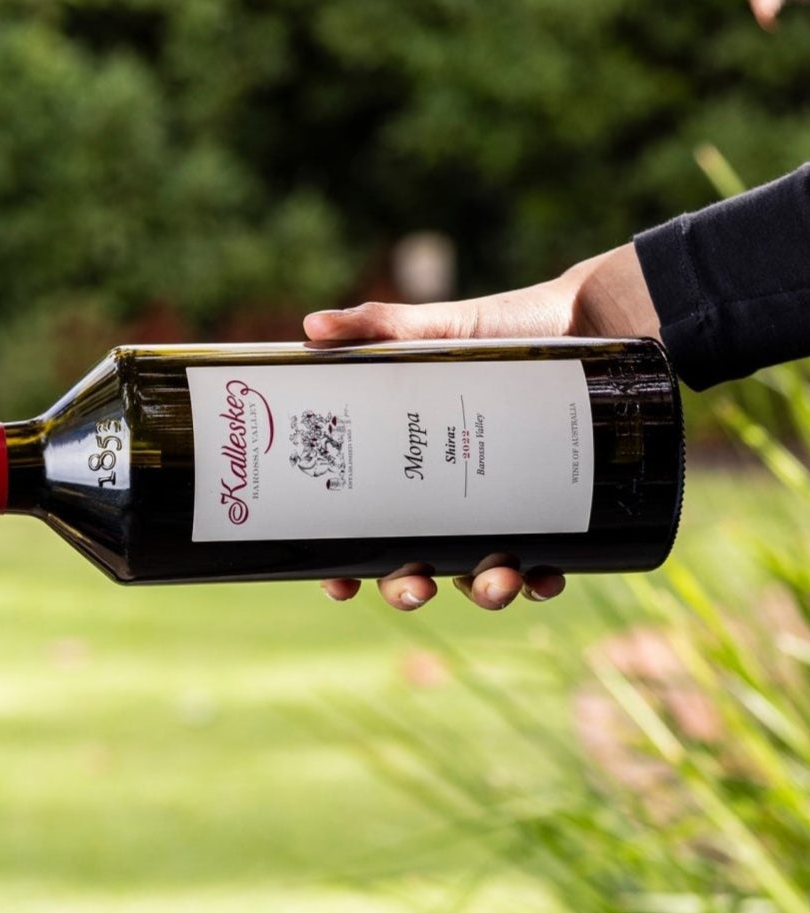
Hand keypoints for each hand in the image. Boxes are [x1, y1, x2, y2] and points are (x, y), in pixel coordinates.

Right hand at [303, 243, 659, 610]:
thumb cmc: (506, 328)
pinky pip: (541, 567)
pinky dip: (542, 582)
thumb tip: (314, 324)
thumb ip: (381, 326)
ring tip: (497, 580)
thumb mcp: (443, 328)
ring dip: (483, 593)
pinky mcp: (550, 515)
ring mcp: (498, 516)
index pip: (362, 532)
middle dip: (408, 591)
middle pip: (412, 568)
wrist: (596, 319)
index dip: (342, 568)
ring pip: (477, 578)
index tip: (338, 583)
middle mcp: (448, 504)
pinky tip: (545, 578)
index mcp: (408, 471)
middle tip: (417, 587)